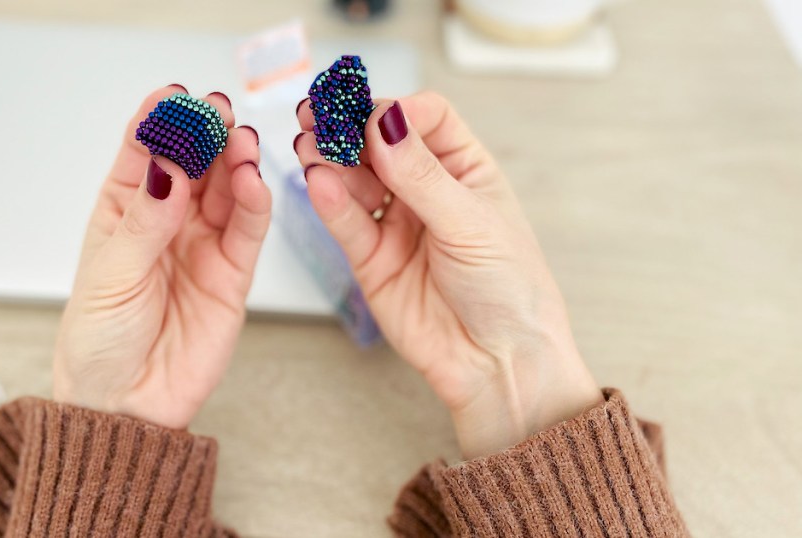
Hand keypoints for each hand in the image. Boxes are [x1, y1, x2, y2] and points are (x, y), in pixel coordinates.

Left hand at [53, 85, 270, 428]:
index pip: (144, 154)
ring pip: (225, 190)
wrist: (126, 406)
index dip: (159, 123)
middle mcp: (166, 221)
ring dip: (234, 162)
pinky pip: (248, 231)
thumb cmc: (100, 342)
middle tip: (217, 111)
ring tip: (240, 142)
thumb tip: (169, 166)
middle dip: (205, 134)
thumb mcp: (111, 275)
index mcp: (123, 212)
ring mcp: (201, 245)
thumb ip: (147, 221)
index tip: (174, 97)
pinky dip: (255, 204)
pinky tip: (252, 181)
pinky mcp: (233, 274)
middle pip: (193, 164)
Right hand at [294, 92, 599, 458]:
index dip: (395, 111)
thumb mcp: (471, 223)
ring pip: (356, 181)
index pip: (424, 119)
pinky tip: (318, 182)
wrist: (497, 363)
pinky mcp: (370, 259)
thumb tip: (385, 122)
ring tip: (309, 148)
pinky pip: (346, 223)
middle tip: (317, 117)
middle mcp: (426, 192)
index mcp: (465, 170)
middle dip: (349, 130)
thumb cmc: (509, 290)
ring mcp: (396, 224)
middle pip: (380, 145)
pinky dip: (329, 202)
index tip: (370, 112)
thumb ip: (422, 175)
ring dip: (331, 161)